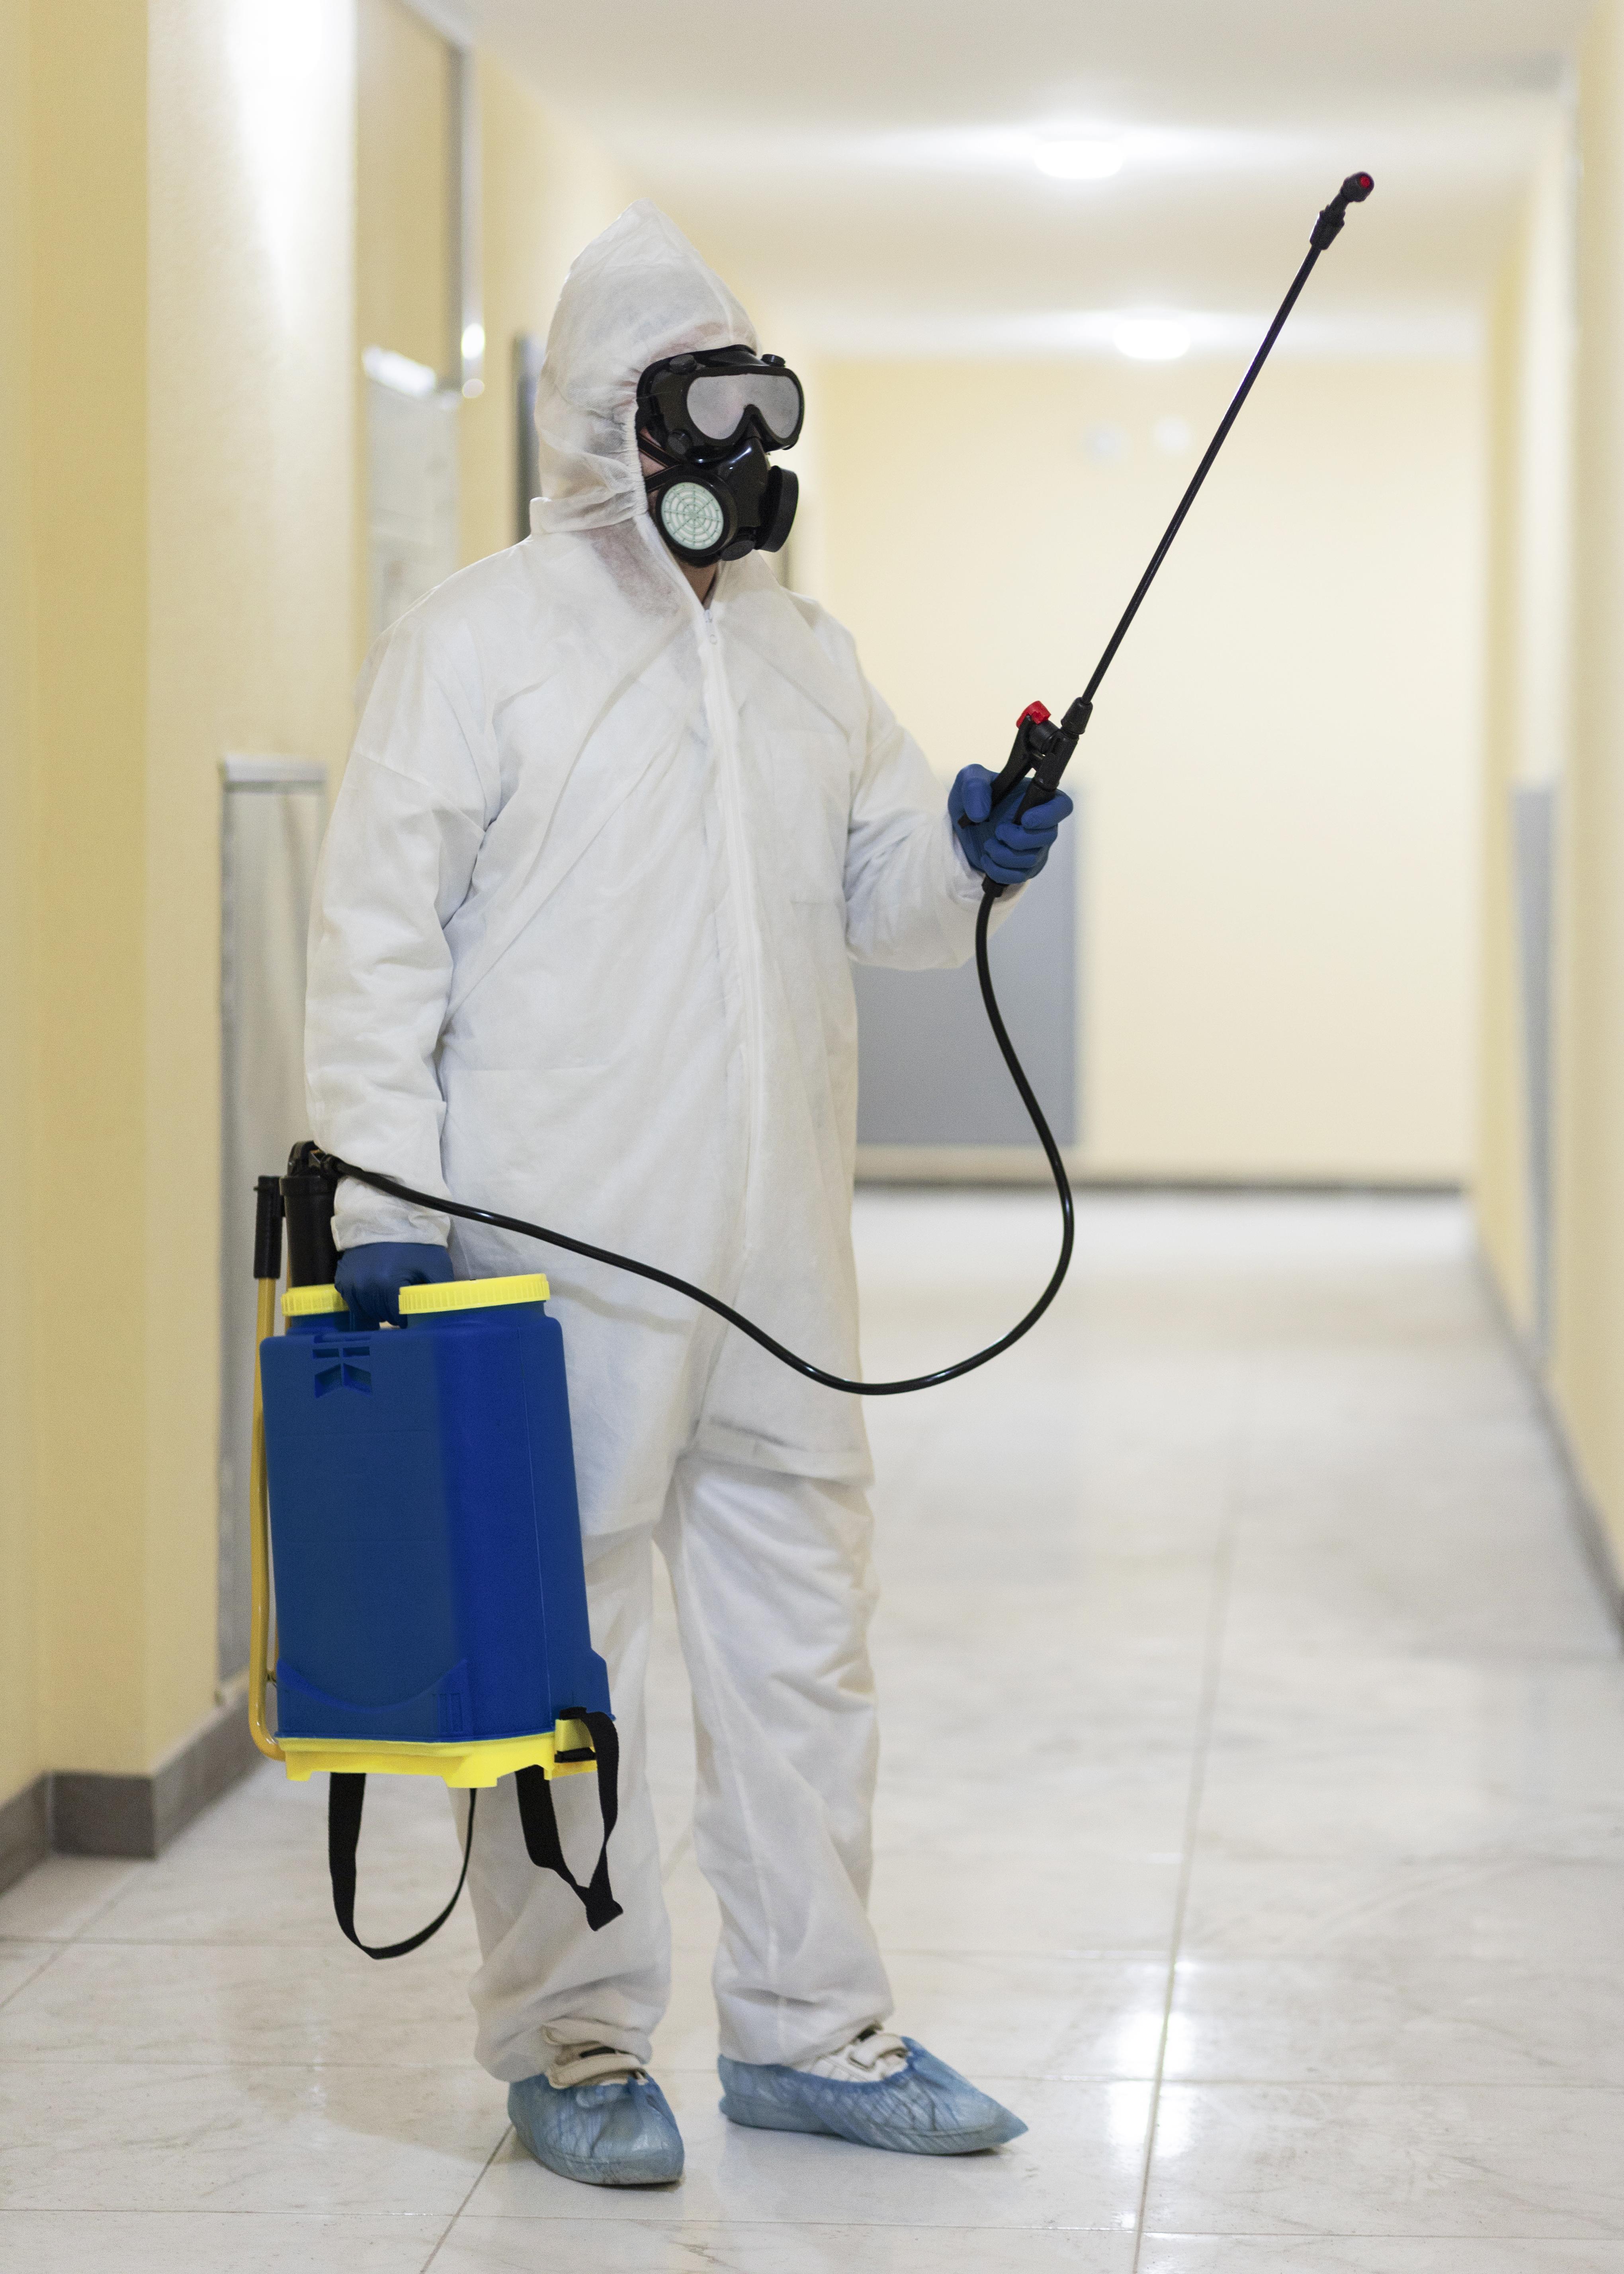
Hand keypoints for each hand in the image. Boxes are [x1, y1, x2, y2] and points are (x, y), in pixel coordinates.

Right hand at [335, 1241, 453, 1326]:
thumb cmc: (416, 1243)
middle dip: (395, 1313)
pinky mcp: (342, 1279)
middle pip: (382, 1316)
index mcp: (389, 1285)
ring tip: (390, 1294)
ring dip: (378, 1309)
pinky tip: (375, 1290)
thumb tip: (445, 1316)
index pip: (398, 1319)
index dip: (409, 1316)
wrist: (389, 1218)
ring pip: (366, 1313)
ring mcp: (351, 1283)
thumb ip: (441, 1292)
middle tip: (404, 1298)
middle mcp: (365, 1287)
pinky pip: (353, 1303)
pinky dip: (363, 1301)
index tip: (414, 1307)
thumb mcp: (436, 1265)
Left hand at [949, 766, 1073, 885]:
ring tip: (988, 845)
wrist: (966, 825)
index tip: (1025, 819)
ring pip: (1031, 859)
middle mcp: (1043, 824)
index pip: (1062, 806)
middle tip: (998, 832)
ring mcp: (1036, 847)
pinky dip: (999, 871)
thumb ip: (975, 787)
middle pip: (1048, 837)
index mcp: (1037, 797)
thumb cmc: (976, 797)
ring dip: (1004, 855)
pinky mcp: (1024, 867)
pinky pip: (1019, 876)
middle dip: (1018, 839)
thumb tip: (980, 814)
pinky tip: (988, 859)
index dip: (1048, 815)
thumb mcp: (969, 779)